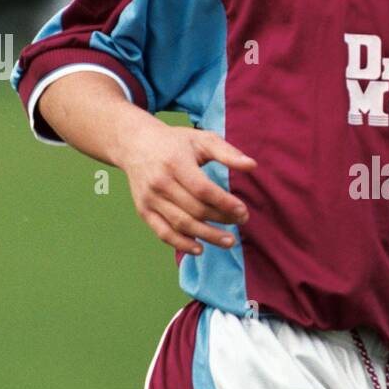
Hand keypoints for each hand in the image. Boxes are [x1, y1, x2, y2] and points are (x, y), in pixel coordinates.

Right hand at [119, 122, 255, 254]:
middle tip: (242, 221)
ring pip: (181, 224)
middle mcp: (160, 182)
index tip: (243, 211)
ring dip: (208, 235)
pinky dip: (182, 244)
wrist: (135, 145)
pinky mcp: (144, 210)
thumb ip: (228, 153)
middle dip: (221, 219)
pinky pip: (163, 232)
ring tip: (229, 241)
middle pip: (195, 209)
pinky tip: (200, 248)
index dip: (224, 203)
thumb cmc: (175, 142)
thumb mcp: (202, 139)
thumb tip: (253, 166)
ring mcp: (150, 199)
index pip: (202, 189)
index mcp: (175, 163)